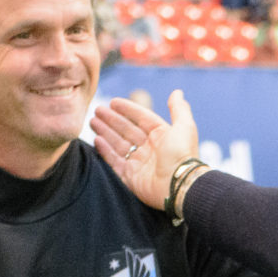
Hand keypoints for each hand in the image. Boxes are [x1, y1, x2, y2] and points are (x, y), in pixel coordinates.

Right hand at [91, 89, 199, 210]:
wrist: (179, 184)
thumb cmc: (183, 155)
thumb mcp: (184, 127)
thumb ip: (179, 109)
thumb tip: (177, 92)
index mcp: (162, 136)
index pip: (142, 118)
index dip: (128, 109)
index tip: (113, 101)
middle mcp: (150, 148)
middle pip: (127, 130)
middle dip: (112, 120)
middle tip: (97, 110)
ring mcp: (139, 163)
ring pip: (118, 144)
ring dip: (106, 132)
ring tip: (93, 121)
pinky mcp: (131, 177)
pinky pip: (115, 161)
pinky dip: (105, 150)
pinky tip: (97, 139)